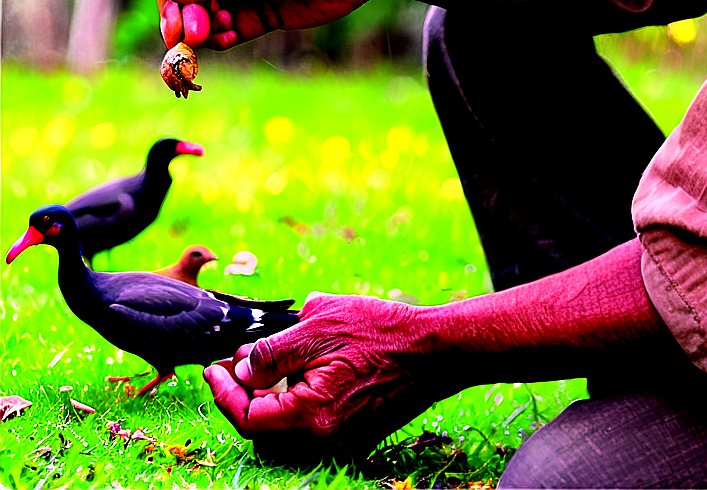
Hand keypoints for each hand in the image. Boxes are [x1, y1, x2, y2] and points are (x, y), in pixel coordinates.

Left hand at [203, 294, 442, 464]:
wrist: (436, 350)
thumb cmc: (382, 332)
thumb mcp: (320, 325)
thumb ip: (273, 351)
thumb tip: (243, 367)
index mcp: (312, 416)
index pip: (248, 418)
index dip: (224, 392)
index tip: (212, 367)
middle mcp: (324, 438)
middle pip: (264, 429)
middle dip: (243, 395)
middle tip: (233, 363)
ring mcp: (341, 439)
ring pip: (286, 427)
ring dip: (268, 398)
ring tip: (265, 361)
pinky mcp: (355, 431)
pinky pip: (310, 423)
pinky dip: (294, 400)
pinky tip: (299, 368)